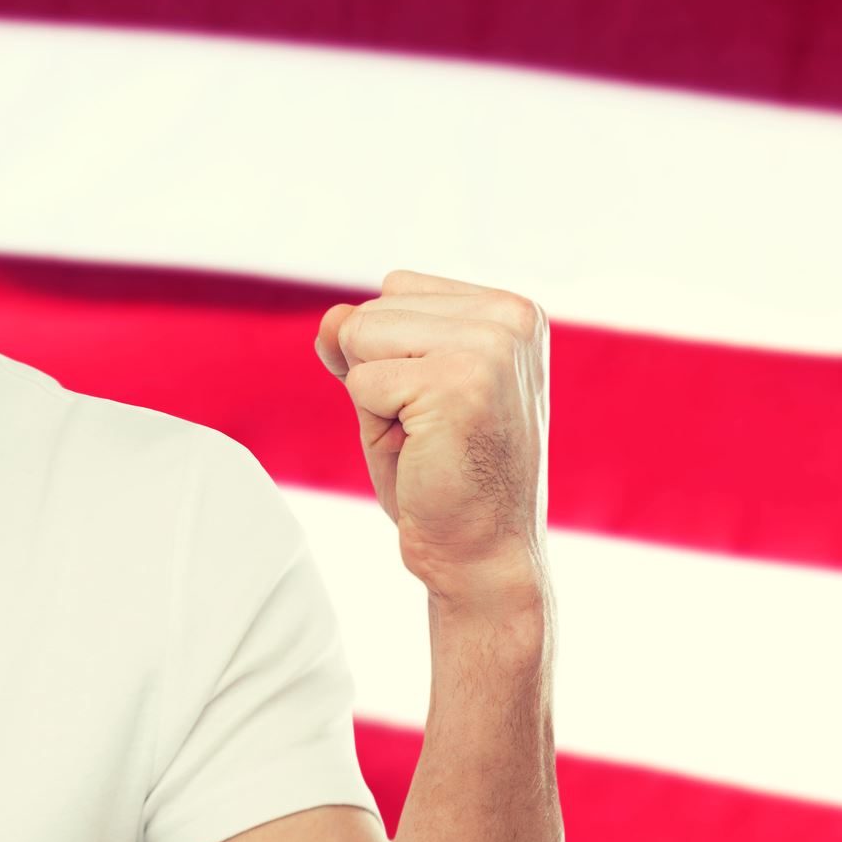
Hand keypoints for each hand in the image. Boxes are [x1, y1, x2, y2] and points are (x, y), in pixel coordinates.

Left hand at [314, 270, 549, 609]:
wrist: (481, 553)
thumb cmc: (442, 476)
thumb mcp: (396, 389)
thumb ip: (363, 341)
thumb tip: (331, 316)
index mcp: (511, 311)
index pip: (397, 288)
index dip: (390, 352)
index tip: (436, 403)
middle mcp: (511, 318)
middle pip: (373, 309)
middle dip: (377, 374)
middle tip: (427, 429)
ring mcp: (491, 347)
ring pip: (361, 335)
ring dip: (374, 398)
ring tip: (424, 436)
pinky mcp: (461, 382)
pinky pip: (361, 382)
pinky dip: (374, 424)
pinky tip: (423, 451)